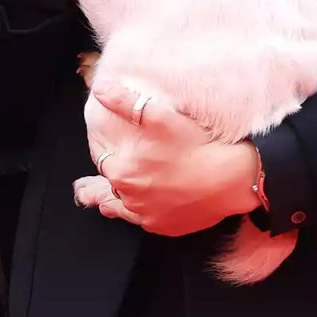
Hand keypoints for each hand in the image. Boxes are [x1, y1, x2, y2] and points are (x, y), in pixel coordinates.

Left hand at [76, 83, 258, 236]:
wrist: (234, 178)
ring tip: (100, 204)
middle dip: (99, 186)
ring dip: (112, 204)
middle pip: (108, 190)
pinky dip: (140, 216)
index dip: (103, 155)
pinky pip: (147, 223)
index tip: (102, 153)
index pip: (102, 163)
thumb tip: (100, 89)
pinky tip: (139, 214)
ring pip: (123, 211)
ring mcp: (151, 217)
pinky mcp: (170, 227)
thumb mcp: (158, 116)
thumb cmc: (196, 146)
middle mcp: (132, 200)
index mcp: (124, 173)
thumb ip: (125, 103)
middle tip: (82, 190)